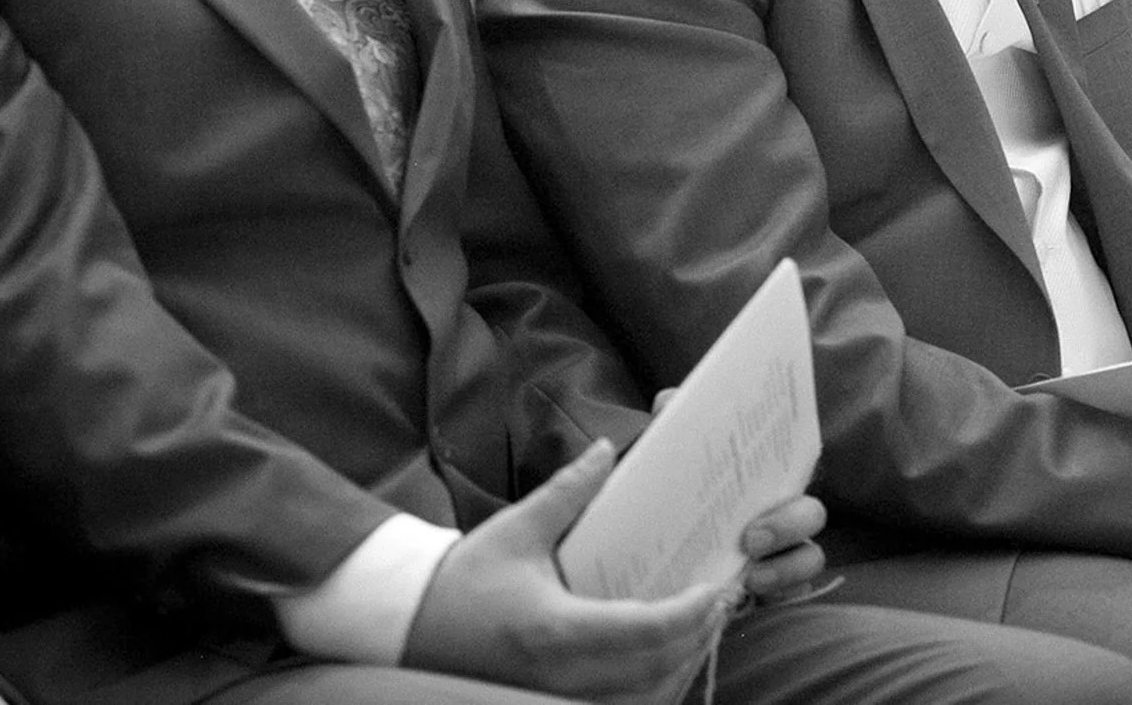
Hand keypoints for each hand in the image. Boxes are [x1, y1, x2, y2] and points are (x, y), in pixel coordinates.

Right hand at [403, 439, 731, 701]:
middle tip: (723, 602)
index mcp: (556, 629)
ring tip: (703, 628)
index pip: (646, 630)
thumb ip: (568, 492)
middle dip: (699, 637)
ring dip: (681, 665)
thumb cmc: (462, 580)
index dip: (690, 613)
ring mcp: (557, 699)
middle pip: (656, 669)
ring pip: (644, 697)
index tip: (716, 588)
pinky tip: (665, 659)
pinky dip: (652, 686)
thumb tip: (607, 451)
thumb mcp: (516, 530)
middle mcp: (562, 676)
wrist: (408, 629)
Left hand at [648, 385, 826, 601]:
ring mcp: (783, 552)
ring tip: (751, 576)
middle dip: (788, 525)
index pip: (795, 462)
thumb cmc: (672, 496)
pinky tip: (748, 594)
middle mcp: (782, 512)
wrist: (656, 548)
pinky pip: (795, 591)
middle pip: (812, 513)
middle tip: (750, 538)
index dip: (795, 461)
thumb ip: (671, 432)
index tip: (768, 472)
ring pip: (811, 555)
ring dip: (787, 566)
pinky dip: (779, 591)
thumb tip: (667, 402)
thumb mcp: (668, 464)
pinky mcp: (772, 586)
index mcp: (763, 477)